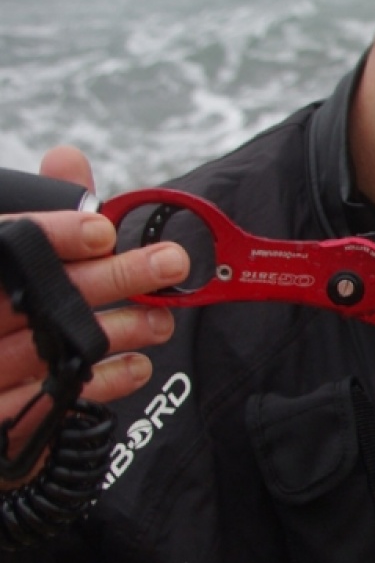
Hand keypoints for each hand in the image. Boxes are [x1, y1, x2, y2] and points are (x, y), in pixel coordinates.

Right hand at [0, 147, 189, 471]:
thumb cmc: (0, 308)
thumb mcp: (12, 257)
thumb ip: (43, 214)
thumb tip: (69, 158)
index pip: (3, 244)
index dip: (53, 235)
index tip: (103, 229)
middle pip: (38, 294)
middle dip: (112, 277)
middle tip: (170, 263)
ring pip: (51, 348)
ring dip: (117, 331)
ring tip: (162, 319)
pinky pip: (52, 404)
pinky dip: (101, 382)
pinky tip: (137, 366)